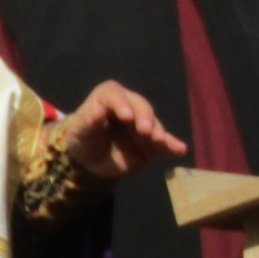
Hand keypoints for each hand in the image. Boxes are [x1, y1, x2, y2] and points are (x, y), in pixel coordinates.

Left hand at [60, 80, 187, 179]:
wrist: (90, 163)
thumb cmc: (82, 140)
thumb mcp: (79, 132)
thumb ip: (89, 121)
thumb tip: (97, 110)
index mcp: (107, 98)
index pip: (114, 94)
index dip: (121, 103)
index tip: (126, 116)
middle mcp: (129, 107)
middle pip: (140, 106)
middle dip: (145, 117)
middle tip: (146, 131)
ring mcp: (142, 124)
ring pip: (154, 123)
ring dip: (158, 131)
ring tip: (159, 141)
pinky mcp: (152, 143)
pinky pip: (164, 143)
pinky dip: (172, 145)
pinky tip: (179, 150)